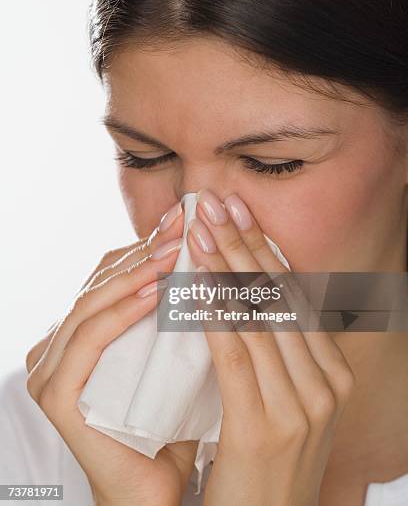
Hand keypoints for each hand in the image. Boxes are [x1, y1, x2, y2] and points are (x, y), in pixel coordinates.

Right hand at [26, 201, 198, 505]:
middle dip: (147, 248)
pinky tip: (159, 290)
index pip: (114, 274)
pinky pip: (90, 340)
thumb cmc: (173, 419)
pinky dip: (124, 311)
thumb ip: (177, 308)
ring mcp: (53, 369)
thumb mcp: (176, 351)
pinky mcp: (56, 395)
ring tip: (177, 248)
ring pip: (94, 303)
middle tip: (185, 220)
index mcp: (85, 331)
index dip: (148, 243)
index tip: (186, 216)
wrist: (159, 491)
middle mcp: (61, 344)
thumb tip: (208, 250)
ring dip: (138, 272)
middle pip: (103, 281)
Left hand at [187, 189, 355, 505]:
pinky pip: (235, 355)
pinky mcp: (265, 427)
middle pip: (278, 298)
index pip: (294, 296)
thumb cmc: (267, 463)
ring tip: (200, 232)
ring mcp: (301, 406)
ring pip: (257, 319)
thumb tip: (242, 296)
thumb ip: (275, 353)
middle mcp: (326, 383)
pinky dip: (215, 315)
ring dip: (224, 269)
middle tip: (215, 205)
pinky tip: (195, 286)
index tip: (239, 212)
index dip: (264, 249)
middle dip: (244, 245)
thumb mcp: (285, 401)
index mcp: (333, 372)